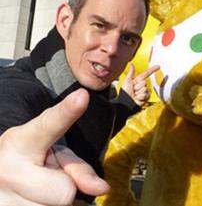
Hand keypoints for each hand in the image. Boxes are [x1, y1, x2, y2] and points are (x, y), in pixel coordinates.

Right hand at [0, 89, 109, 205]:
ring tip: (37, 192)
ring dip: (54, 203)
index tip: (82, 96)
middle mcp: (6, 170)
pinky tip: (34, 201)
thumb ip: (80, 167)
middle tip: (47, 179)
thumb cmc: (31, 160)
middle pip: (65, 192)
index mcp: (19, 143)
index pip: (49, 128)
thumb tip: (103, 188)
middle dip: (64, 188)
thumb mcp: (54, 155)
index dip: (66, 113)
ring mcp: (2, 200)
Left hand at [121, 64, 159, 106]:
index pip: (146, 74)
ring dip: (138, 92)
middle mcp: (142, 85)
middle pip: (144, 82)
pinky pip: (146, 94)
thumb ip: (131, 73)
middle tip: (133, 90)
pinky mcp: (147, 97)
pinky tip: (138, 98)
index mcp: (138, 80)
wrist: (126, 102)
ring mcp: (145, 91)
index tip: (158, 66)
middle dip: (137, 87)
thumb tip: (131, 64)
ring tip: (135, 95)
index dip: (152, 70)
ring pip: (145, 89)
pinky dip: (141, 97)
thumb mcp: (127, 81)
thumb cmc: (125, 92)